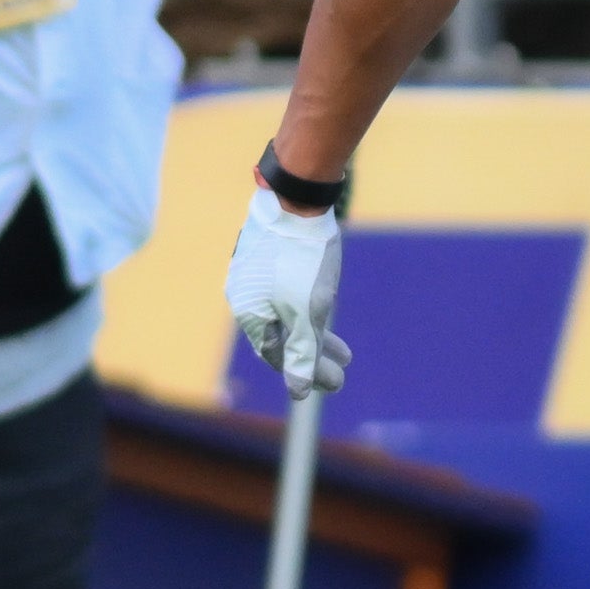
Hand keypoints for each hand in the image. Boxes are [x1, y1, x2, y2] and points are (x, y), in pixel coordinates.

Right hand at [226, 167, 350, 394]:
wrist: (297, 195)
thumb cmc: (303, 257)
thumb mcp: (309, 312)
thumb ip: (304, 353)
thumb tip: (299, 394)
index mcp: (249, 312)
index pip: (277, 355)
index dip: (306, 373)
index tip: (336, 382)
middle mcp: (245, 294)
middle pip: (281, 336)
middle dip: (314, 355)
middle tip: (342, 367)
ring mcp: (254, 272)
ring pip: (286, 312)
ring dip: (315, 332)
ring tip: (343, 348)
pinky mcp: (268, 253)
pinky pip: (286, 291)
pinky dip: (308, 306)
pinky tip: (324, 305)